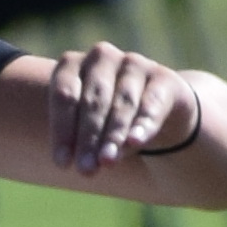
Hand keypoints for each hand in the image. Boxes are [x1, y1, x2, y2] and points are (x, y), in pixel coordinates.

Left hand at [32, 37, 200, 175]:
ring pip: (122, 102)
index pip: (64, 95)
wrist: (154, 109)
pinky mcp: (163, 78)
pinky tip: (135, 142)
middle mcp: (102, 57)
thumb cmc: (105, 118)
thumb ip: (84, 144)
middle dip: (88, 137)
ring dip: (113, 135)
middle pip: (93, 100)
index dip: (62, 129)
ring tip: (107, 162)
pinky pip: (152, 103)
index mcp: (72, 64)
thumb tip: (87, 166)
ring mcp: (134, 63)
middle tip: (85, 169)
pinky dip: (143, 124)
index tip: (62, 163)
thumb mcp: (87, 128)